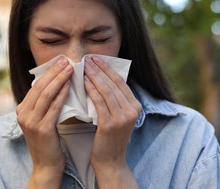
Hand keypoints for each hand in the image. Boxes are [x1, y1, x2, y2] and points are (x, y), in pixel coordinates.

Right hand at [16, 58, 72, 187]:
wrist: (46, 165)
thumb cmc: (49, 141)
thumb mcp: (42, 119)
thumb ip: (45, 103)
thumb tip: (57, 82)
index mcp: (22, 109)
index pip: (36, 85)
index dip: (49, 72)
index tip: (61, 61)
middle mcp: (23, 114)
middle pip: (40, 87)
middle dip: (54, 72)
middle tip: (67, 60)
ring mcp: (30, 122)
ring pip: (46, 94)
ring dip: (59, 79)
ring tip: (70, 68)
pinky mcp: (42, 129)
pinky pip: (54, 107)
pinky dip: (62, 94)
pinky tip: (70, 86)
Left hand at [84, 56, 140, 187]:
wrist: (110, 161)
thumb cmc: (110, 138)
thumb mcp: (117, 116)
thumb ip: (114, 100)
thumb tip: (101, 78)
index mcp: (136, 106)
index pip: (120, 82)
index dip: (108, 69)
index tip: (97, 59)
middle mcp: (132, 110)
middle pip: (114, 84)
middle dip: (100, 69)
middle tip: (88, 58)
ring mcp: (122, 117)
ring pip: (106, 90)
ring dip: (94, 76)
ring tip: (83, 66)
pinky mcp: (110, 124)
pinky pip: (99, 102)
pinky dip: (91, 90)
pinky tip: (83, 82)